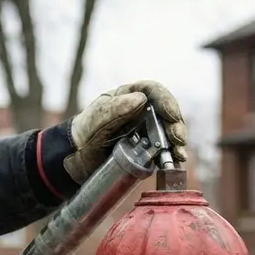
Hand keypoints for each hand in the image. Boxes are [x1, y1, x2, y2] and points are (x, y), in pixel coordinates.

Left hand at [64, 80, 188, 183]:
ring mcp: (145, 130)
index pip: (153, 91)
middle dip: (176, 125)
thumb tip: (140, 99)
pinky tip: (175, 163)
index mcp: (128, 97)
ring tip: (179, 155)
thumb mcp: (95, 119)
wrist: (75, 160)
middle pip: (165, 112)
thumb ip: (114, 109)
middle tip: (178, 139)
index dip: (166, 100)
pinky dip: (171, 156)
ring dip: (177, 142)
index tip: (171, 115)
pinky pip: (163, 150)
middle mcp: (141, 111)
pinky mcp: (147, 149)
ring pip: (168, 131)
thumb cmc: (84, 133)